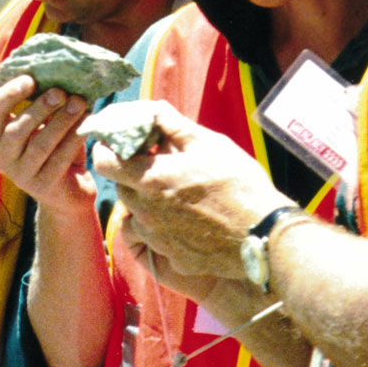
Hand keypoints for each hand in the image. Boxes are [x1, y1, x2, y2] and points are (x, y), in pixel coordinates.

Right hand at [0, 75, 93, 217]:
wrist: (70, 193)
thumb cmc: (55, 150)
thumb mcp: (44, 125)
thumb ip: (44, 105)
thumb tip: (57, 73)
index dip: (9, 93)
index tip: (31, 78)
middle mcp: (3, 157)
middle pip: (16, 129)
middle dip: (39, 107)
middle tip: (61, 91)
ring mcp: (21, 175)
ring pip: (39, 145)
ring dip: (61, 121)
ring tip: (79, 103)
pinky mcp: (42, 188)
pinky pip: (59, 159)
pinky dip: (73, 139)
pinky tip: (86, 124)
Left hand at [93, 101, 290, 280]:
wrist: (264, 236)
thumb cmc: (238, 184)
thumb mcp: (208, 143)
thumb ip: (173, 124)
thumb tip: (152, 108)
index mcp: (150, 180)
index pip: (103, 162)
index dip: (108, 149)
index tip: (122, 143)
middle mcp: (146, 212)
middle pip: (122, 187)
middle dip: (134, 173)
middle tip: (159, 163)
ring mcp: (158, 238)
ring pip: (138, 214)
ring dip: (148, 200)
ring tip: (178, 190)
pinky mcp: (173, 258)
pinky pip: (156, 237)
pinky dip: (164, 224)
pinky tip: (190, 217)